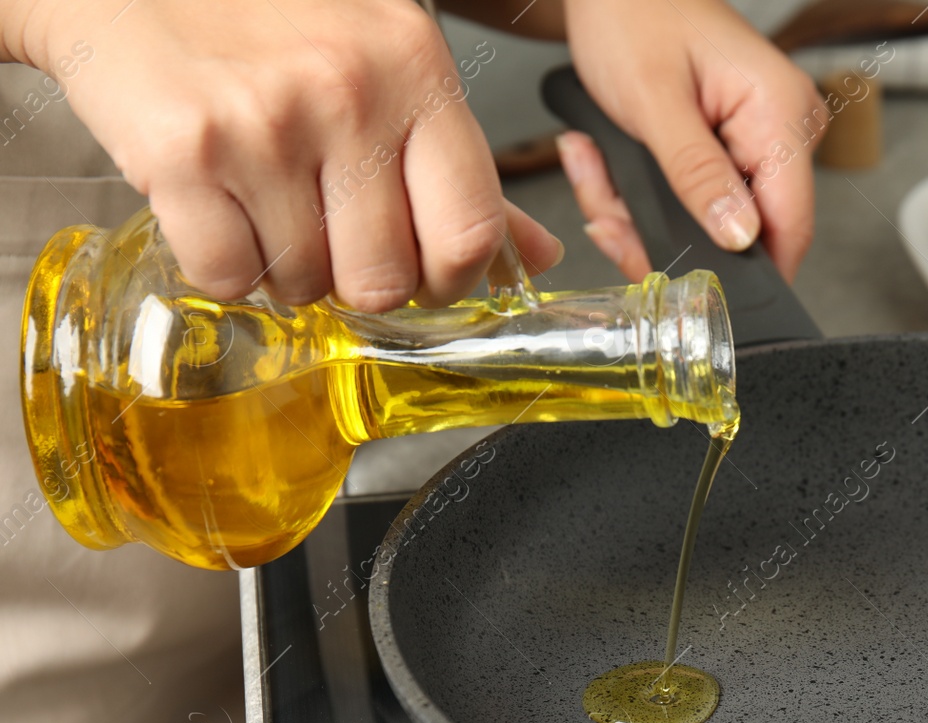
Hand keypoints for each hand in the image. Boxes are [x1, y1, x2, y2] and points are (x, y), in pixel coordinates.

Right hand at [15, 0, 561, 309]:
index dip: (450, 278)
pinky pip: (227, 276)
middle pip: (384, 279)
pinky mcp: (184, 151)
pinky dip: (221, 266)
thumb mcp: (388, 66)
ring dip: (285, 269)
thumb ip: (461, 170)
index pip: (471, 231)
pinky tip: (218, 209)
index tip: (425, 274)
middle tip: (332, 238)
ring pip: (303, 283)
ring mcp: (266, 124)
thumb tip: (535, 255)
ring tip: (266, 205)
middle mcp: (350, 94)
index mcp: (417, 71)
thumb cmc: (269, 17)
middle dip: (357, 280)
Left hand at [561, 0, 823, 280]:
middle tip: (606, 211)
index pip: (790, 226)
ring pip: (704, 223)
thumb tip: (738, 239)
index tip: (687, 286)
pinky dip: (640, 194)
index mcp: (782, 113)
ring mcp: (756, 141)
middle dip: (661, 233)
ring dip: (637, 212)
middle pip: (737, 233)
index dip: (742, 270)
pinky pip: (691, 200)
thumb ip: (697, 176)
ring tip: (595, 168)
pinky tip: (607, 161)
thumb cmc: (633, 14)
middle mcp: (782, 130)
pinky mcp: (728, 148)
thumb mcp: (655, 101)